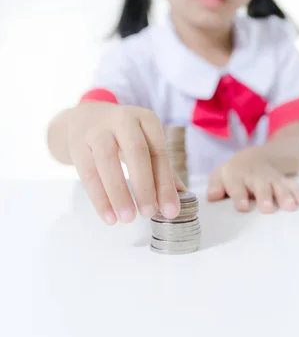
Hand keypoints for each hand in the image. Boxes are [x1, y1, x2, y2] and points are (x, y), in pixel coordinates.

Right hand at [67, 102, 184, 224]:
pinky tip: (108, 217)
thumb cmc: (123, 136)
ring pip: (107, 161)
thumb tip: (184, 198)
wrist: (85, 117)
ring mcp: (97, 130)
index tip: (171, 211)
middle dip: (144, 185)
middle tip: (149, 213)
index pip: (159, 152)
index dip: (165, 183)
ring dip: (119, 193)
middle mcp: (123, 120)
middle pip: (136, 151)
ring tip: (127, 218)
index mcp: (146, 119)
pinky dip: (99, 198)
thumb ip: (162, 169)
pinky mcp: (77, 144)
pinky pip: (87, 173)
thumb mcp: (145, 142)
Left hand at [207, 146, 298, 212]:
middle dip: (265, 196)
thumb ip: (215, 186)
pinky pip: (292, 183)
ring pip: (278, 184)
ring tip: (290, 207)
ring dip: (284, 195)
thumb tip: (211, 196)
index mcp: (236, 175)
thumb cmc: (234, 174)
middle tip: (268, 209)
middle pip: (260, 184)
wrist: (254, 157)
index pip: (236, 185)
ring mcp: (271, 177)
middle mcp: (254, 175)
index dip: (239, 196)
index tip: (244, 208)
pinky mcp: (283, 179)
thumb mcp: (220, 176)